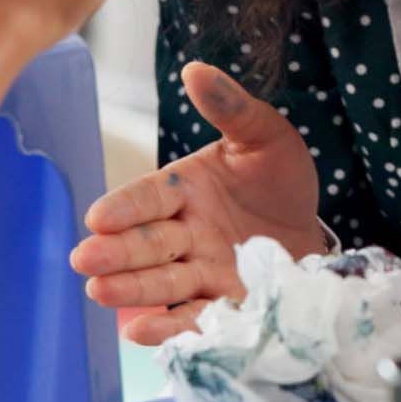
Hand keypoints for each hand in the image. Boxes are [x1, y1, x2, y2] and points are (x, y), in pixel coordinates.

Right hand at [72, 61, 331, 345]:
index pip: (148, 197)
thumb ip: (231, 108)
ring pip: (161, 281)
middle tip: (85, 261)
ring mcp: (201, 273)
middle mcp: (185, 233)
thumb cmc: (280, 180)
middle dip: (116, 252)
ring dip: (131, 288)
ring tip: (99, 293)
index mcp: (185, 188)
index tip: (98, 217)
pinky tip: (139, 332)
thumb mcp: (265, 136)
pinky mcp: (223, 306)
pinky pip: (192, 318)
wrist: (315, 231)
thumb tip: (195, 69)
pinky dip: (167, 327)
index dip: (124, 208)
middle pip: (147, 243)